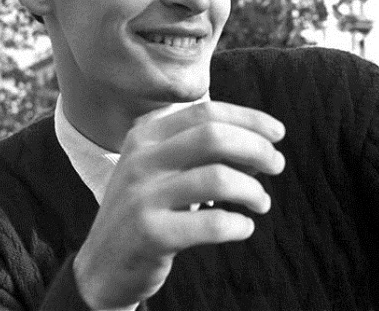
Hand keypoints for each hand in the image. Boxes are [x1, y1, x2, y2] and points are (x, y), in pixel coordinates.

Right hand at [72, 101, 285, 308]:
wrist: (101, 266)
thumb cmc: (144, 211)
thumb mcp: (157, 169)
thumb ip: (194, 149)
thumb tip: (257, 142)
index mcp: (144, 136)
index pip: (205, 112)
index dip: (248, 119)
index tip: (277, 133)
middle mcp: (140, 160)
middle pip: (213, 136)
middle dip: (256, 147)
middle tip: (276, 165)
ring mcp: (142, 196)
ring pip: (217, 178)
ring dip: (252, 189)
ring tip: (261, 202)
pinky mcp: (150, 233)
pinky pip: (211, 224)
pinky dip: (238, 225)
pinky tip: (243, 227)